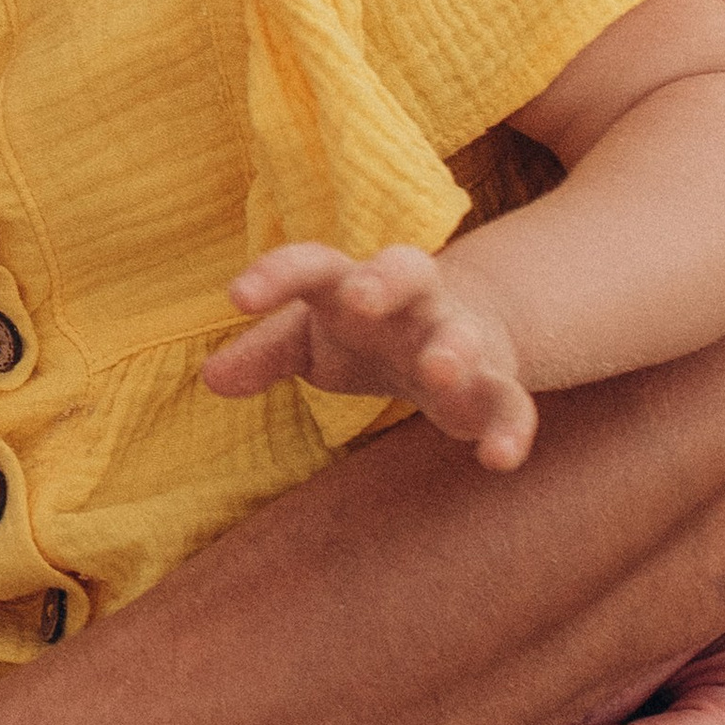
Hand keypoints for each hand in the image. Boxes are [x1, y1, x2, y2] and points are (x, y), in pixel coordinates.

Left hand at [204, 241, 536, 470]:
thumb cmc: (363, 331)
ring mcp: (459, 336)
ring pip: (464, 334)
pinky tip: (500, 459)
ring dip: (454, 349)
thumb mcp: (310, 338)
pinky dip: (512, 427)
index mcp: (354, 282)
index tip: (235, 297)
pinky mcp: (496, 384)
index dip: (276, 275)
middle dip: (385, 281)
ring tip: (440, 372)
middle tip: (361, 299)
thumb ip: (265, 354)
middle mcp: (412, 300)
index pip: (313, 264)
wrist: (460, 328)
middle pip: (406, 269)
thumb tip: (211, 378)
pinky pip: (512, 400)